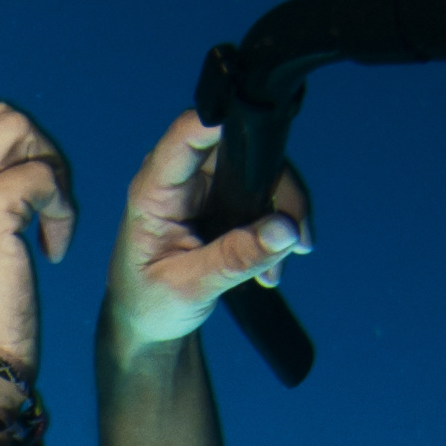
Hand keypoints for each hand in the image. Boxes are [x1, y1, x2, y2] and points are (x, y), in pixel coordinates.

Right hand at [0, 102, 77, 384]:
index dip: (9, 148)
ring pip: (18, 129)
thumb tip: (11, 175)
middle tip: (48, 204)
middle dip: (36, 151)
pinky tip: (53, 251)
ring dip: (50, 169)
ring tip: (51, 222)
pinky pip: (42, 175)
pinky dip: (61, 210)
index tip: (23, 200)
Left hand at [105, 111, 311, 359]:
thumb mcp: (188, 288)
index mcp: (155, 189)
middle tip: (297, 235)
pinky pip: (265, 198)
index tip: (267, 134)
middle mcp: (182, 178)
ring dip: (283, 214)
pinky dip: (279, 228)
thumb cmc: (149, 303)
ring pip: (261, 173)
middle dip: (277, 187)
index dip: (225, 120)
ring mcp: (206, 188)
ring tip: (283, 263)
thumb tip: (286, 230)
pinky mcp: (225, 203)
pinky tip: (275, 267)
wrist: (147, 325)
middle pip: (240, 149)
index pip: (188, 132)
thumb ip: (234, 259)